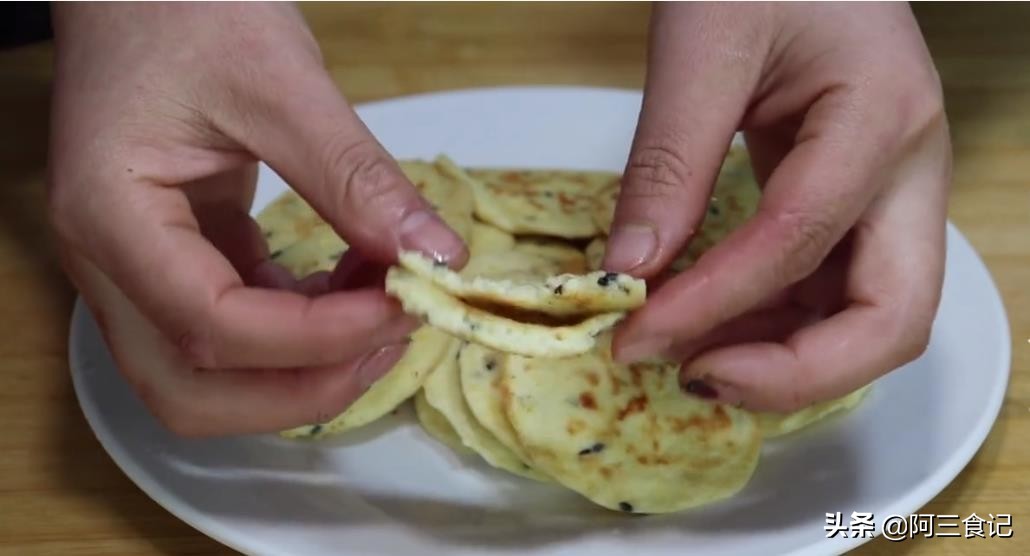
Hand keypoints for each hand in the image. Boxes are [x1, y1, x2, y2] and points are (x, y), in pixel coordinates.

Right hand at [47, 3, 466, 435]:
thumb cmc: (184, 8)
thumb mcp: (281, 82)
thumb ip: (355, 176)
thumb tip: (435, 254)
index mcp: (111, 217)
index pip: (212, 326)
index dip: (317, 339)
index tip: (403, 304)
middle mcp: (110, 261)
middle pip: (192, 390)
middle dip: (303, 388)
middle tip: (392, 336)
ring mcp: (139, 266)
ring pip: (211, 373)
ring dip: (306, 365)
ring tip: (386, 306)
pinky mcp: (178, 256)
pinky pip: (235, 325)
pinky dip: (301, 325)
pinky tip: (356, 285)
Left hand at [604, 3, 949, 411]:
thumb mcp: (702, 44)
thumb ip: (668, 161)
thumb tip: (628, 272)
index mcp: (883, 115)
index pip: (800, 239)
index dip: (713, 304)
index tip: (633, 335)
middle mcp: (911, 169)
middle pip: (893, 317)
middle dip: (793, 372)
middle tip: (694, 376)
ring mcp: (892, 192)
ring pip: (868, 317)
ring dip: (781, 358)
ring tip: (686, 354)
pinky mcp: (859, 203)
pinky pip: (834, 290)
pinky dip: (776, 322)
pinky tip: (712, 321)